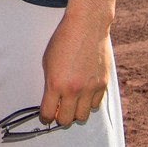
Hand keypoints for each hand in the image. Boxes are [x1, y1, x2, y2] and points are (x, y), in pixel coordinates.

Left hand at [39, 11, 110, 126]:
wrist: (86, 26)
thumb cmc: (64, 39)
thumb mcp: (47, 60)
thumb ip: (49, 82)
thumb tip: (51, 99)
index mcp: (55, 82)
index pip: (48, 113)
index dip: (45, 117)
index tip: (45, 116)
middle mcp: (73, 89)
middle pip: (66, 120)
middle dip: (59, 117)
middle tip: (58, 110)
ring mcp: (89, 88)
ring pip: (82, 116)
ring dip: (75, 112)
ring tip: (71, 102)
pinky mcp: (102, 85)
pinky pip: (95, 105)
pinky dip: (88, 103)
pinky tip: (84, 93)